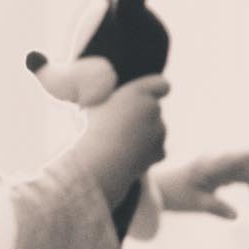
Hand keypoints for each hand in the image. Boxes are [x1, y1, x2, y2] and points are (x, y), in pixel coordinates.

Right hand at [68, 75, 170, 207]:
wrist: (96, 163)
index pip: (161, 85)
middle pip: (154, 110)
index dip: (156, 89)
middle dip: (142, 116)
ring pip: (156, 130)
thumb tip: (111, 97)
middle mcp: (154, 110)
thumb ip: (109, 95)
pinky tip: (128, 156)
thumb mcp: (91, 103)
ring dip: (144, 135)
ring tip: (119, 144)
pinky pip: (156, 150)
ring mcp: (159, 132)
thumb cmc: (87, 132)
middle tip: (119, 127)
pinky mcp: (159, 152)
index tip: (148, 96)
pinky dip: (147, 154)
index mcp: (138, 92)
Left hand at [153, 148, 248, 218]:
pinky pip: (242, 179)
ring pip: (248, 174)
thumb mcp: (195, 203)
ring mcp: (221, 166)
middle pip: (248, 168)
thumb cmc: (175, 193)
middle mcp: (219, 162)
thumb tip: (236, 216)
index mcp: (212, 164)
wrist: (161, 189)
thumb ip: (216, 208)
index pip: (235, 157)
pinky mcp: (222, 173)